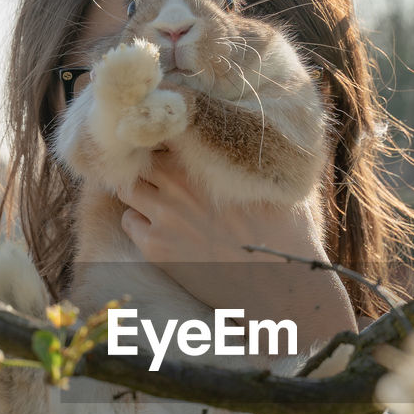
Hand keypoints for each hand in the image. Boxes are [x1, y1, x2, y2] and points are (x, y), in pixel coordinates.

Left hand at [119, 150, 357, 341]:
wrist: (279, 286)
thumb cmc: (287, 232)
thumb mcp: (277, 180)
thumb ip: (252, 155)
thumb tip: (253, 134)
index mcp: (207, 157)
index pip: (165, 127)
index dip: (164, 131)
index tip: (169, 138)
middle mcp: (179, 180)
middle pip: (139, 154)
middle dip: (145, 159)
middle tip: (156, 169)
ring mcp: (163, 214)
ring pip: (126, 186)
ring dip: (136, 187)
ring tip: (154, 197)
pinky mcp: (155, 246)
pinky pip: (129, 221)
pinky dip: (137, 219)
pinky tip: (158, 226)